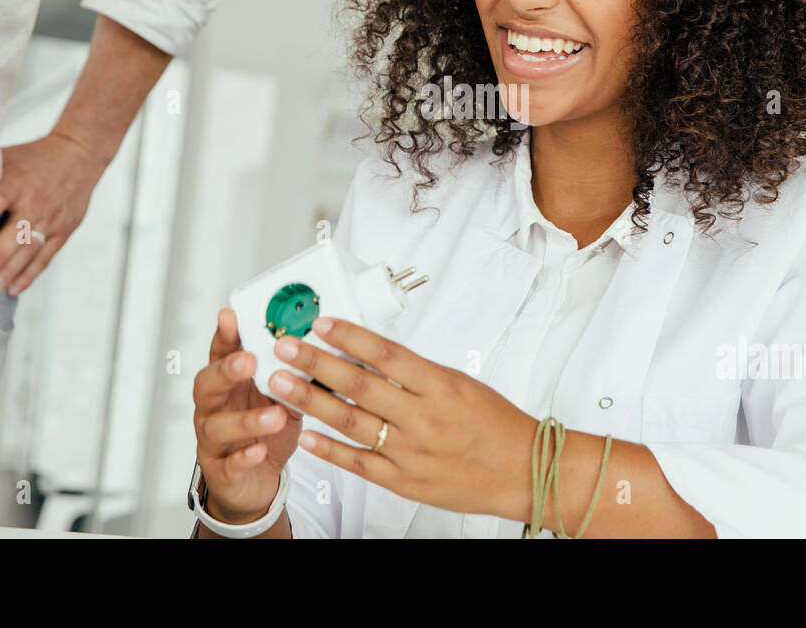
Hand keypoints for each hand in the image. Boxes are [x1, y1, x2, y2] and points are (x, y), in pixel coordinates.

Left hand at [0, 131, 106, 296]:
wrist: (79, 156)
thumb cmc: (37, 158)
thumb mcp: (9, 158)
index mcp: (18, 182)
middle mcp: (35, 203)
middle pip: (16, 234)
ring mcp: (51, 220)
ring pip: (30, 251)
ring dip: (10, 271)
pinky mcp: (62, 232)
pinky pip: (45, 257)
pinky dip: (30, 274)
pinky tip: (14, 287)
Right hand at [193, 308, 302, 523]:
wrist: (260, 479)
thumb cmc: (270, 429)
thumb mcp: (283, 395)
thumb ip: (293, 373)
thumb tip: (327, 345)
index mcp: (230, 383)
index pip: (221, 353)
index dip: (224, 335)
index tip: (231, 315)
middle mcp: (214, 408)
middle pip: (207, 384)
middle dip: (226, 371)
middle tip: (249, 361)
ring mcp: (214, 440)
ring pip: (216, 427)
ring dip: (244, 419)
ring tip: (273, 414)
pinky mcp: (222, 471)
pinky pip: (228, 464)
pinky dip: (243, 456)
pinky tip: (258, 450)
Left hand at [267, 316, 536, 519]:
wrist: (522, 470)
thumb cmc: (496, 424)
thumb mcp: (461, 383)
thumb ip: (416, 372)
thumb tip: (369, 354)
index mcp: (440, 385)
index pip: (386, 353)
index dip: (349, 336)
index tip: (321, 324)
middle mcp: (423, 417)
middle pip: (359, 384)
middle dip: (316, 363)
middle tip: (286, 347)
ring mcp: (411, 451)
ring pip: (351, 421)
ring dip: (311, 400)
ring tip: (282, 383)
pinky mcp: (404, 481)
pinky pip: (358, 463)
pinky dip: (329, 449)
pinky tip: (307, 435)